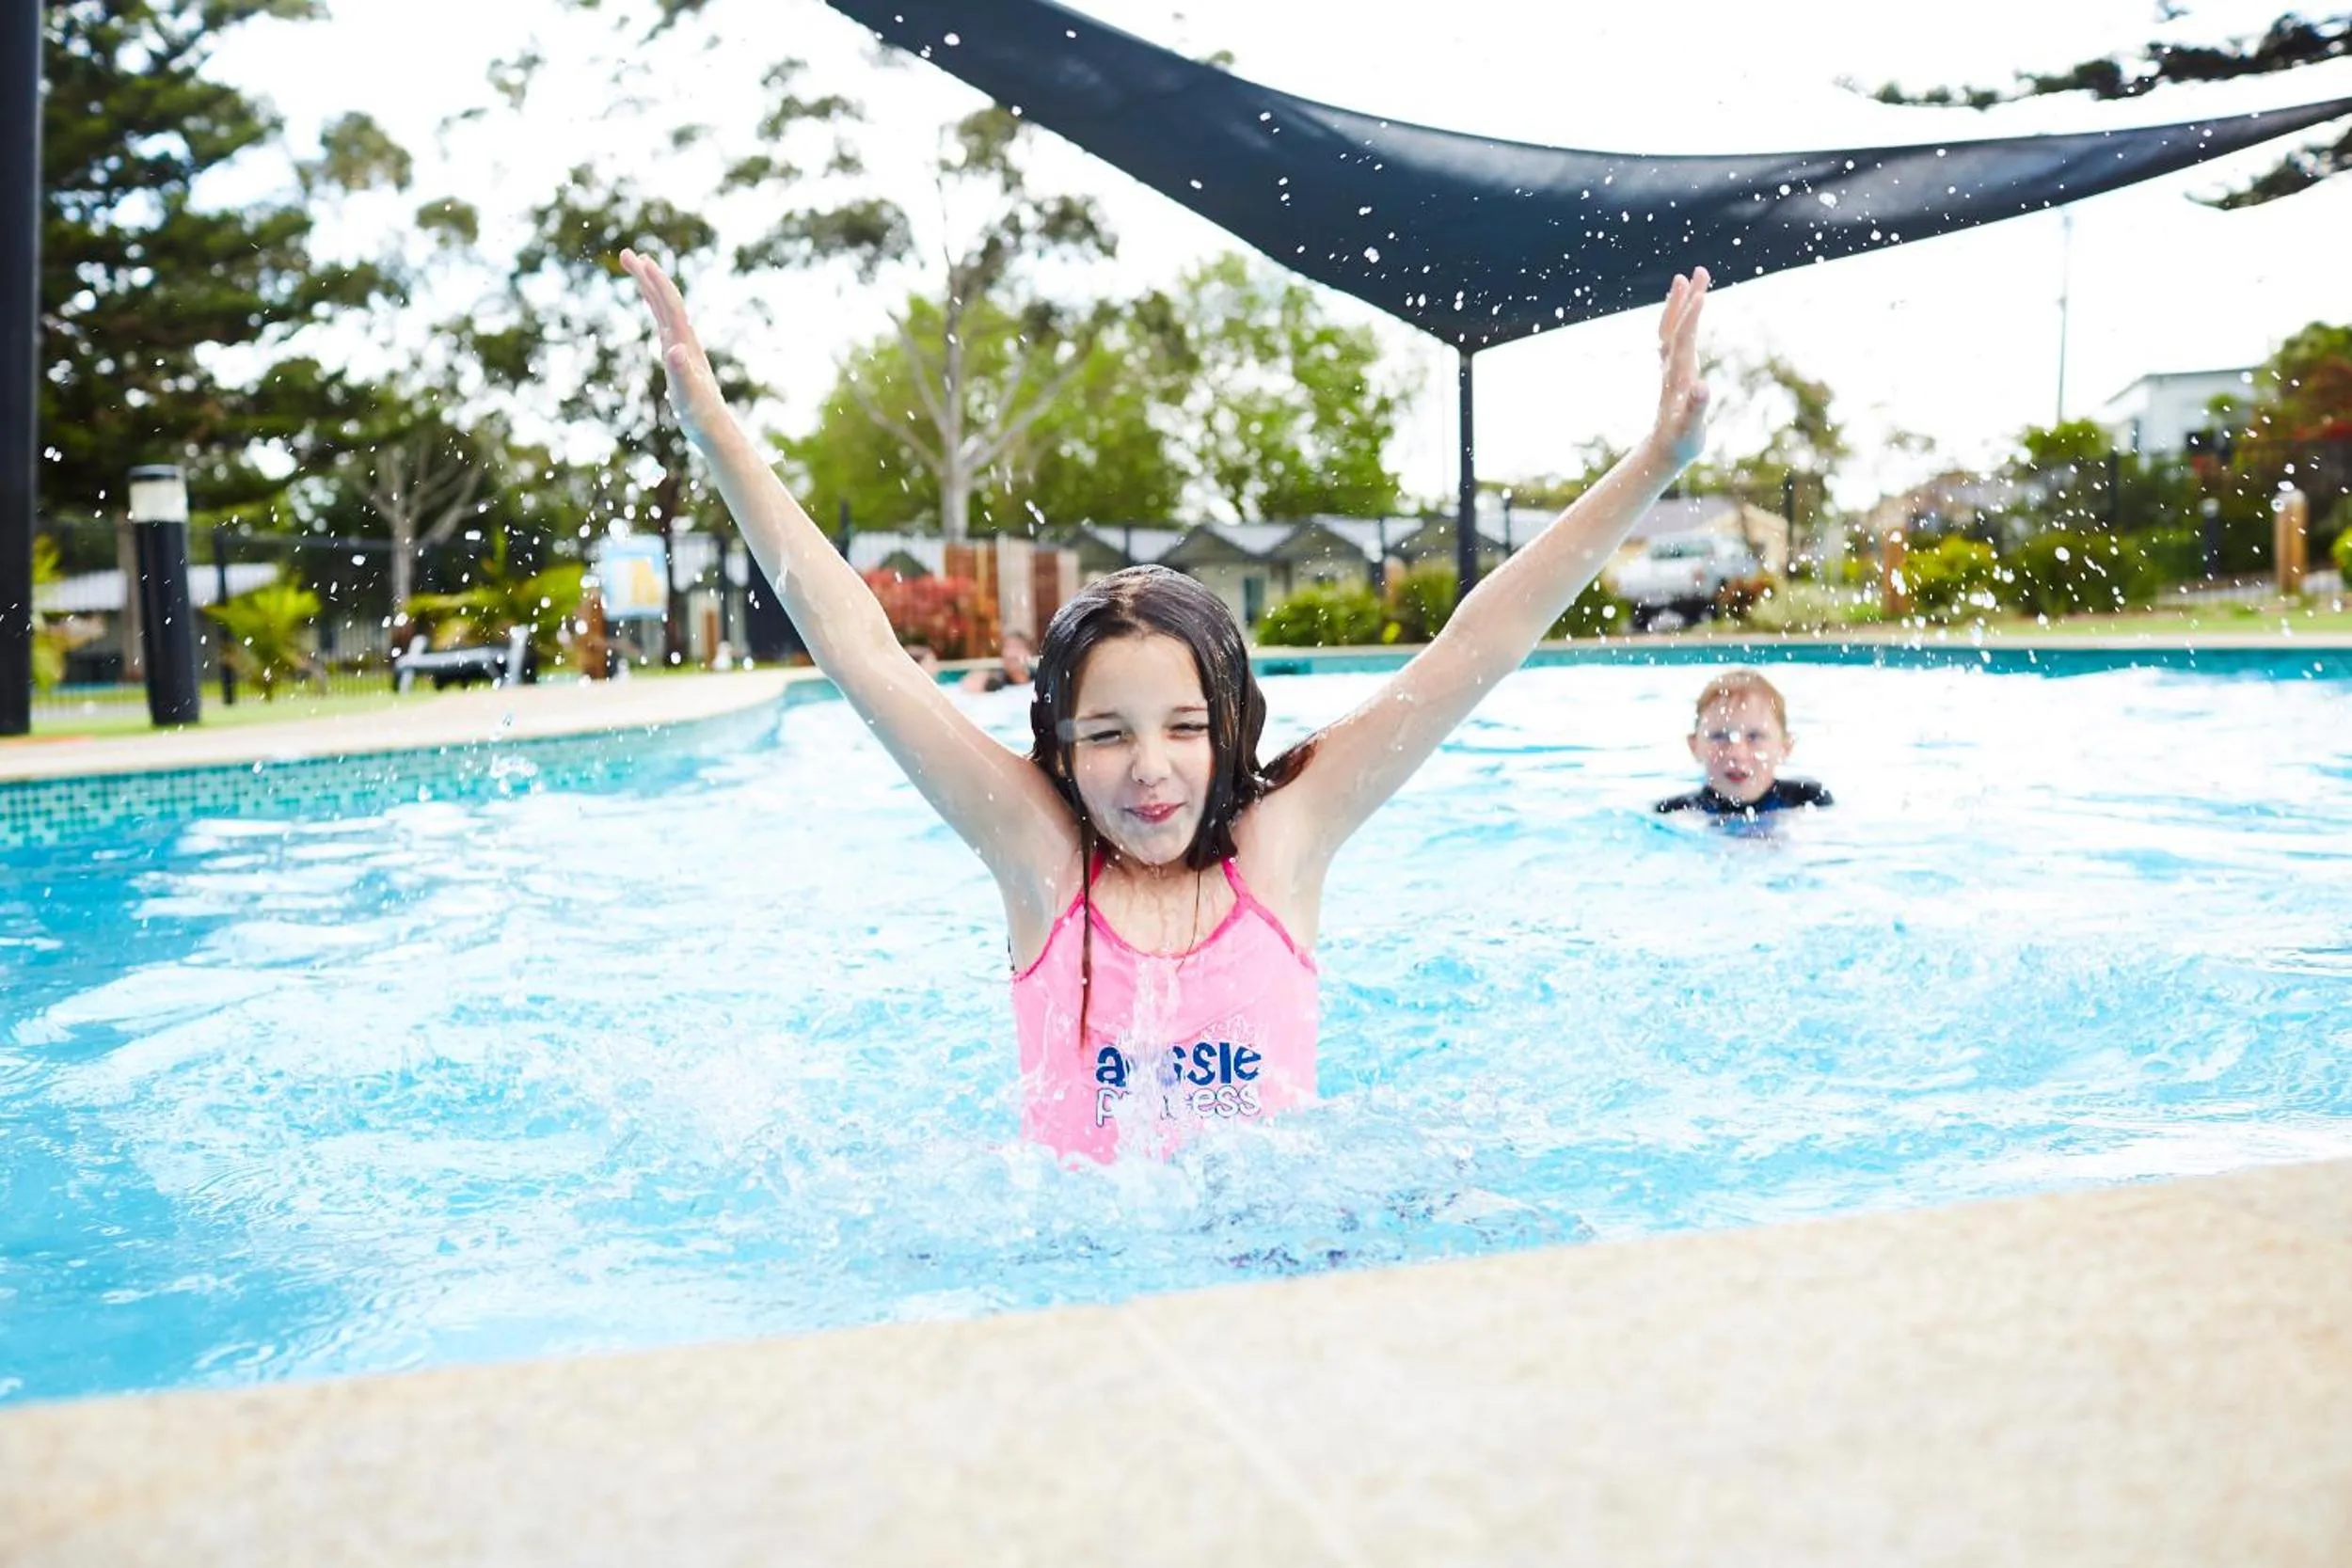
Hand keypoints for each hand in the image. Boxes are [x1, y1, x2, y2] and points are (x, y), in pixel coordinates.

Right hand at [619, 248, 729, 448]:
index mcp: (685, 343)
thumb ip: (681, 372)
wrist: (713, 428)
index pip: (670, 304)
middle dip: (647, 276)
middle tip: (625, 253)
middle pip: (666, 299)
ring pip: (664, 309)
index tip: (641, 260)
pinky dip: (656, 309)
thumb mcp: (687, 394)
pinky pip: (664, 324)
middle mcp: (684, 340)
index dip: (657, 281)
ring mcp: (681, 346)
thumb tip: (674, 349)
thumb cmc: (699, 414)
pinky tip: (652, 307)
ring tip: (636, 267)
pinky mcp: (678, 356)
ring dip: (650, 287)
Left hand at [1647, 267, 1710, 469]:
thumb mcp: (1690, 430)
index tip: (1701, 293)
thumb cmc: (1680, 442)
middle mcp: (1671, 367)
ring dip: (1678, 303)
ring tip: (1684, 278)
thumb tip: (1702, 388)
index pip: (1684, 340)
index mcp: (1678, 377)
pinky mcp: (1672, 372)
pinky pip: (1673, 338)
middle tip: (1700, 270)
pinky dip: (1677, 320)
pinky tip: (1682, 311)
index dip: (1692, 317)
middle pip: (1677, 326)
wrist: (1662, 452)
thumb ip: (1696, 409)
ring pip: (1671, 329)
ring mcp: (1670, 368)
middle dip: (1687, 299)